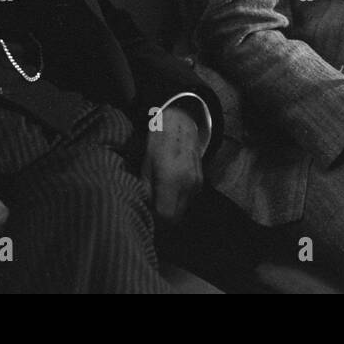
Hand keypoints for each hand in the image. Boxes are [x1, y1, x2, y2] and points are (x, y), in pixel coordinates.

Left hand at [140, 106, 202, 223]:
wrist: (181, 124)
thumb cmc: (158, 142)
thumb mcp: (145, 164)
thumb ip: (145, 189)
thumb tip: (143, 210)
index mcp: (172, 178)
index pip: (165, 215)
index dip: (154, 220)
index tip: (145, 215)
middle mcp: (188, 184)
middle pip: (175, 218)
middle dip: (161, 219)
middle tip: (148, 212)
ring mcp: (197, 184)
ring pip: (182, 211)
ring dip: (169, 211)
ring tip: (156, 200)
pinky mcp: (200, 183)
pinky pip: (187, 201)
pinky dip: (176, 202)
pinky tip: (167, 191)